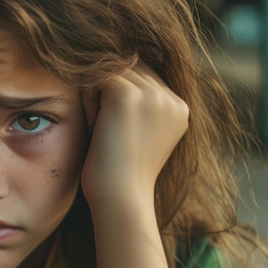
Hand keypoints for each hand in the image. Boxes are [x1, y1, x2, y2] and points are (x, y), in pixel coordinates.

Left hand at [81, 63, 187, 208]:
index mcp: (179, 108)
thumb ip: (139, 108)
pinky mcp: (127, 95)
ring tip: (101, 130)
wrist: (120, 198)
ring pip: (112, 72)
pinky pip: (96, 79)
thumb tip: (112, 75)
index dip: (119, 97)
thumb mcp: (140, 137)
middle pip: (128, 69)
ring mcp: (152, 94)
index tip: (113, 131)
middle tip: (103, 130)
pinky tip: (95, 128)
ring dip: (97, 98)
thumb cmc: (120, 175)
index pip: (144, 77)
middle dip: (108, 94)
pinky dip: (88, 102)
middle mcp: (171, 98)